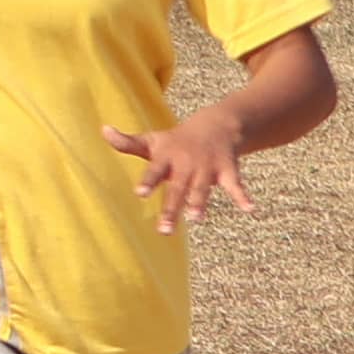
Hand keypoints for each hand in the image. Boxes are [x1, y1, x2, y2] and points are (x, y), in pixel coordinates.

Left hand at [103, 103, 256, 236]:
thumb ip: (128, 143)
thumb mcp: (153, 141)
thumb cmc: (177, 140)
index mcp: (167, 158)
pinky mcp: (227, 170)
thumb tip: (103, 130)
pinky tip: (250, 209)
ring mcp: (207, 167)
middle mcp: (186, 164)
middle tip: (165, 230)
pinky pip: (235, 185)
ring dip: (200, 202)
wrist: (216, 123)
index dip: (148, 181)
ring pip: (202, 188)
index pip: (154, 170)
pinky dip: (243, 196)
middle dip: (172, 208)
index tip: (140, 193)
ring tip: (196, 218)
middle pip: (177, 188)